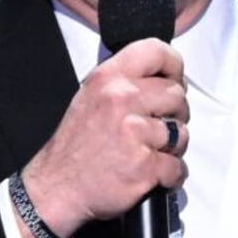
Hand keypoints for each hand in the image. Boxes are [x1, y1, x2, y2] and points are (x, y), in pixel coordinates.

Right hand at [20, 38, 188, 237]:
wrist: (56, 186)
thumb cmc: (76, 144)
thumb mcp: (91, 94)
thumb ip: (125, 80)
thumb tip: (164, 77)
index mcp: (109, 78)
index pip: (157, 52)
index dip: (173, 67)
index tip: (173, 80)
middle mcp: (122, 99)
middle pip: (177, 95)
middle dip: (175, 113)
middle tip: (157, 127)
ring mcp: (134, 133)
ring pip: (181, 133)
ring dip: (173, 146)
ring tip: (151, 151)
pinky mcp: (144, 166)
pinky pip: (178, 166)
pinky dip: (170, 175)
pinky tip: (154, 174)